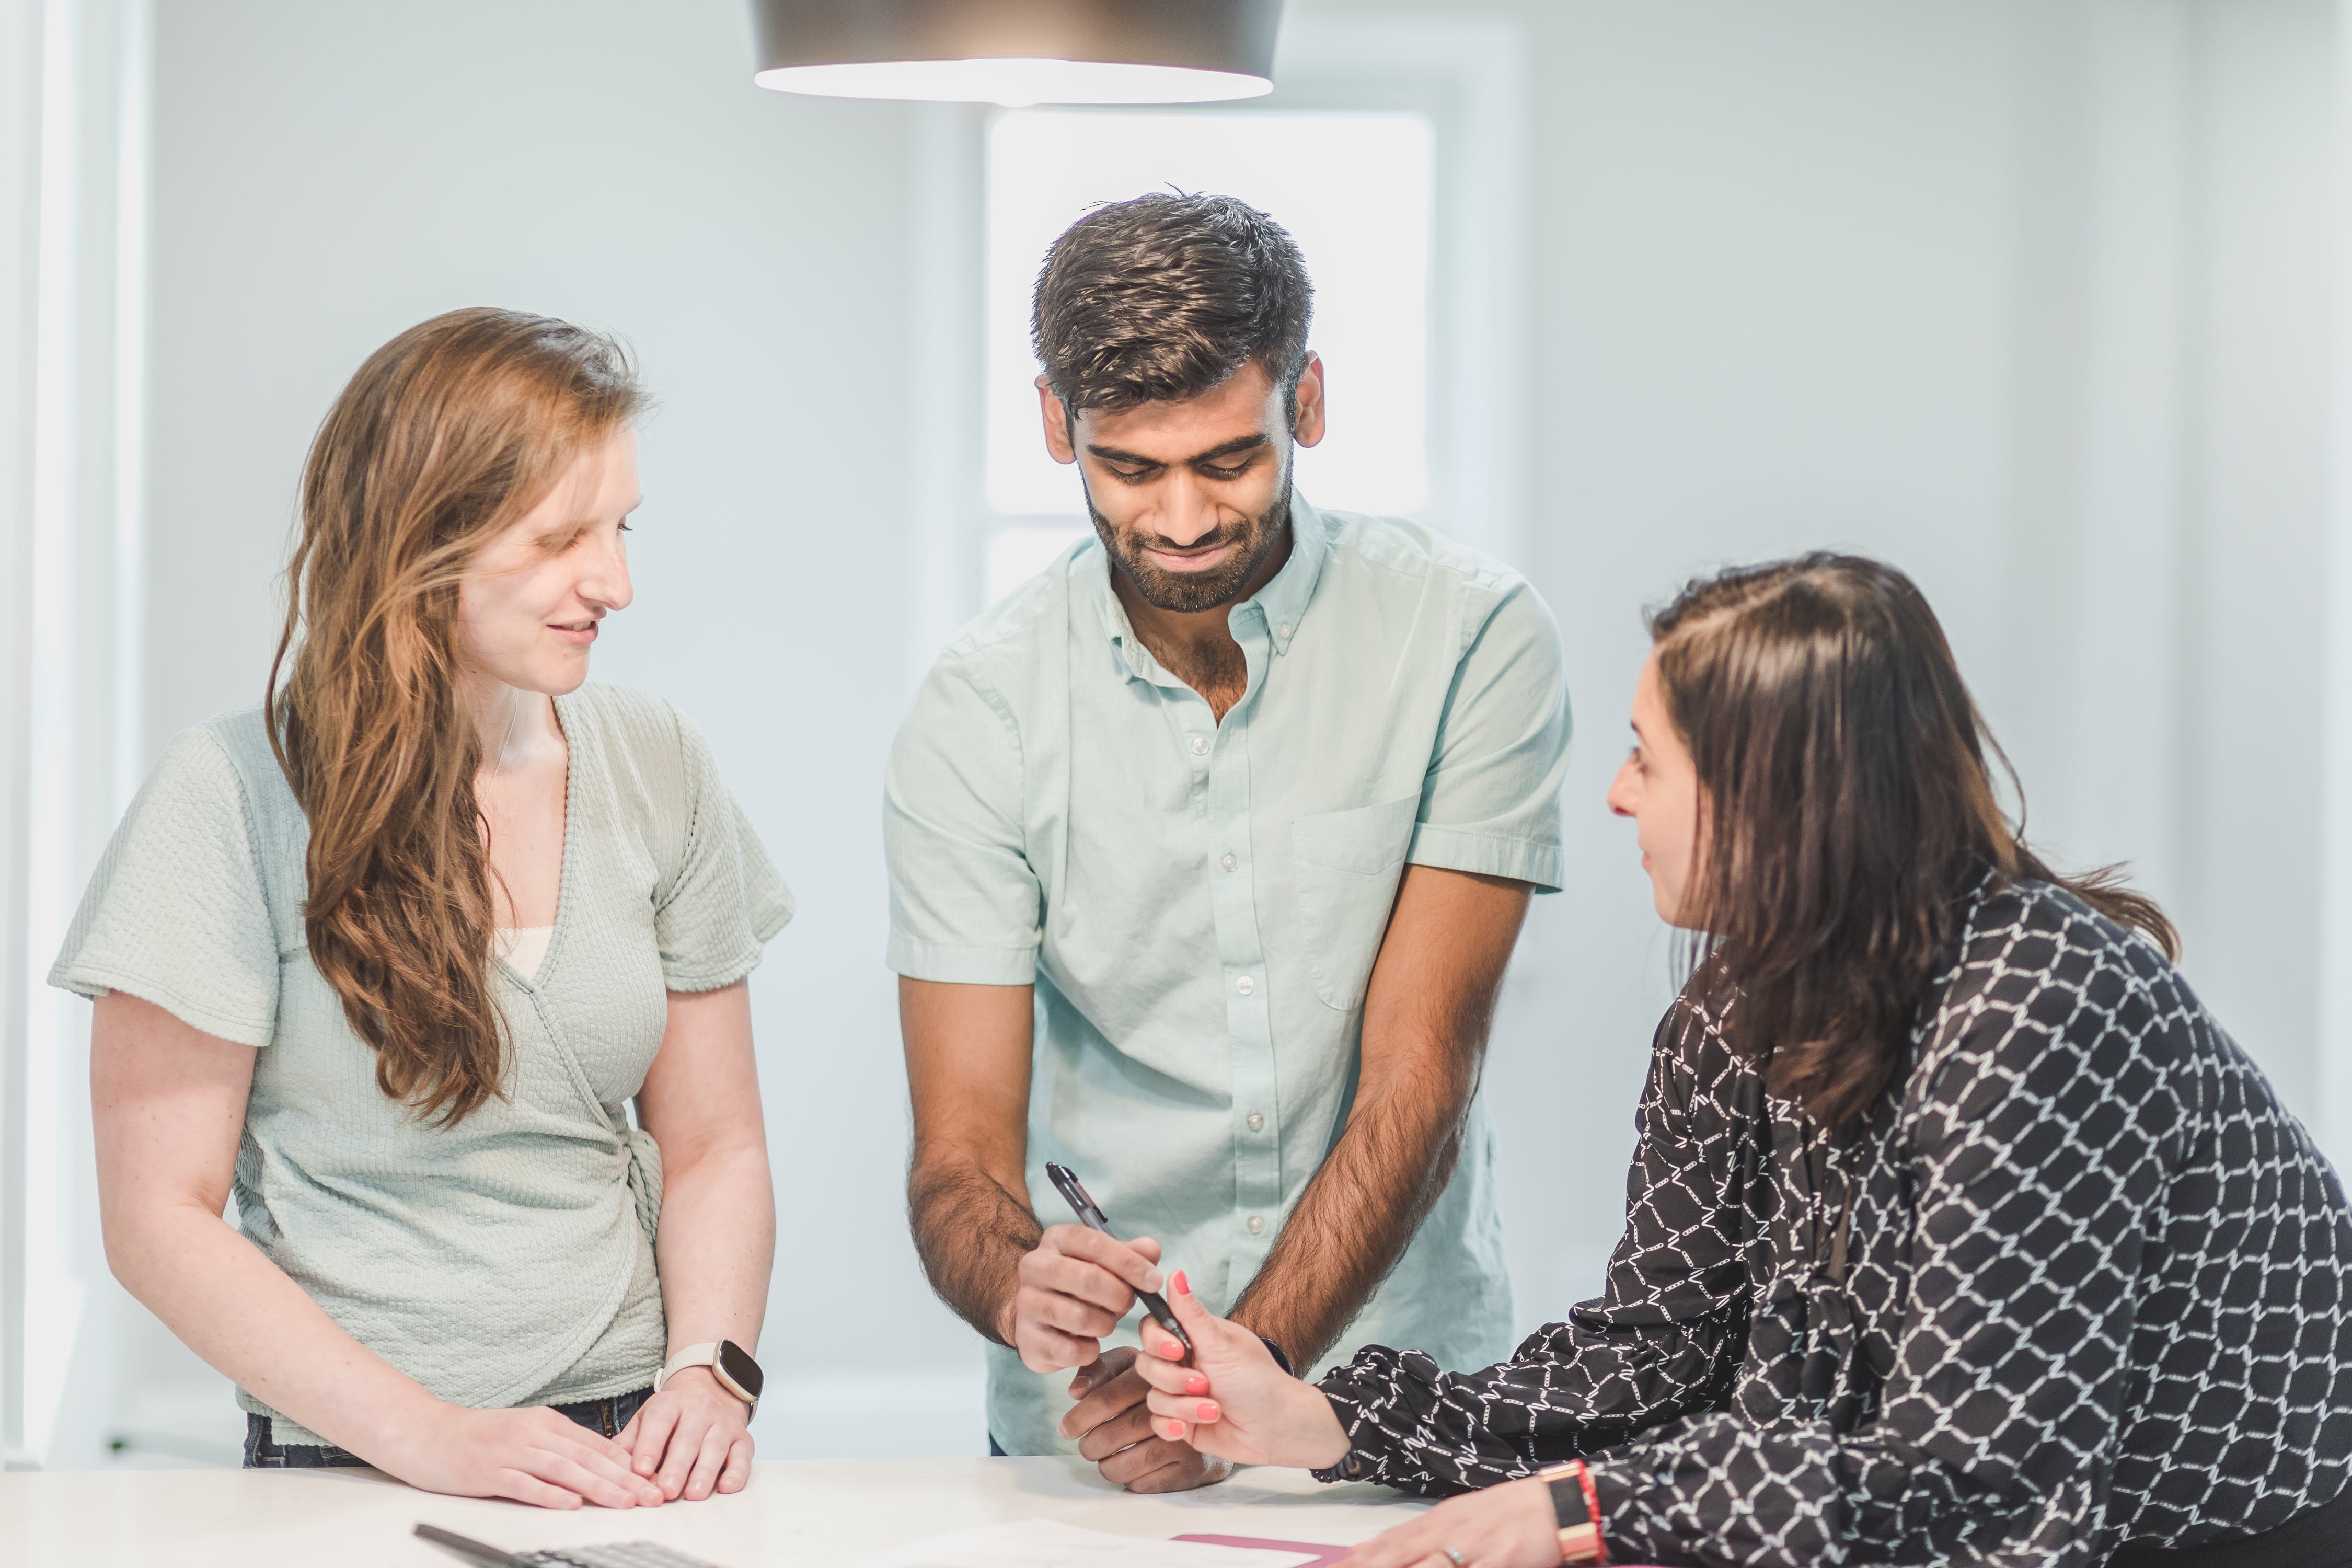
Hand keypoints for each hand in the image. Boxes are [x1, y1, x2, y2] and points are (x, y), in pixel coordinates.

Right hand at [376, 1402, 666, 1509]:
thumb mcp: (522, 1433)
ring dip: (598, 1487)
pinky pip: (524, 1483)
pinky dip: (550, 1494)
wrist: (424, 1432)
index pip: (594, 1444)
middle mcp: (531, 1433)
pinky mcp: (487, 1471)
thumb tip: (596, 1464)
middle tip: (650, 1495)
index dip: (627, 1464)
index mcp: (544, 1422)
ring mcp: (509, 1451)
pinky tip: (571, 1503)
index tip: (652, 1480)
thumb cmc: (474, 1436)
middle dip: (623, 1479)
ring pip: (564, 1469)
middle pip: (587, 1458)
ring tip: (624, 1501)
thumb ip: (556, 1446)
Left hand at [617, 1365, 753, 1500]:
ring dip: (704, 1471)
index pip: (659, 1421)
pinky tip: (726, 1487)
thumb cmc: (670, 1419)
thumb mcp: (646, 1420)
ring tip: (693, 1494)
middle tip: (666, 1491)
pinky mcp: (743, 1438)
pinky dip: (737, 1472)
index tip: (640, 1470)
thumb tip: (608, 1463)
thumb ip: (629, 1441)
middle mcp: (699, 1409)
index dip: (650, 1446)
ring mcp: (723, 1423)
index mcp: (670, 1404)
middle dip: (677, 1466)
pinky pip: (742, 1455)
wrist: (709, 1395)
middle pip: (688, 1437)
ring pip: (715, 1446)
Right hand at [1001, 1225, 1164, 1374]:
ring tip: (1107, 1322)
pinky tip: (1091, 1343)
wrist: (1039, 1313)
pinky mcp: (1026, 1338)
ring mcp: (1026, 1302)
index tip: (1154, 1282)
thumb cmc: (1081, 1284)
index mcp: (1057, 1239)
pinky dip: (1090, 1350)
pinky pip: (1069, 1350)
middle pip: (1086, 1279)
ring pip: (1079, 1317)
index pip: (1094, 1243)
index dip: (1129, 1263)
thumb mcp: (1107, 1262)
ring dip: (1105, 1324)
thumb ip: (1132, 1254)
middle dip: (1119, 1296)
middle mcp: (1035, 1266)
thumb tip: (1151, 1249)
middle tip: (1128, 1304)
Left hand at [1062, 1347, 1231, 1493]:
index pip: (1106, 1399)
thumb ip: (1100, 1370)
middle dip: (1089, 1446)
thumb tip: (1075, 1391)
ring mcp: (1183, 1441)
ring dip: (1106, 1465)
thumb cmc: (1157, 1390)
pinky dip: (1129, 1480)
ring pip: (1123, 1465)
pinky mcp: (1190, 1469)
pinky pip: (1142, 1484)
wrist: (1215, 1415)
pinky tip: (1133, 1467)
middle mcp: (1171, 1407)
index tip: (1065, 1429)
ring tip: (1107, 1458)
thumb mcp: (1131, 1367)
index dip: (1080, 1417)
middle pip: (1110, 1436)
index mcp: (1153, 1376)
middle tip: (1086, 1447)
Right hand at [1130, 1271, 1350, 1469]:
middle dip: (1174, 1379)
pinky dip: (1172, 1425)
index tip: (1178, 1350)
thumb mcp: (1221, 1345)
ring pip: (1153, 1396)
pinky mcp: (1182, 1421)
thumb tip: (1175, 1273)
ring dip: (1183, 1406)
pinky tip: (1188, 1427)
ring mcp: (1181, 1394)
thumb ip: (1191, 1313)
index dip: (1157, 1342)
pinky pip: (1157, 1423)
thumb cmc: (1257, 1381)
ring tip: (1214, 1409)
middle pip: (1147, 1364)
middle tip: (1205, 1384)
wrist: (1277, 1428)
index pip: (1152, 1329)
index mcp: (1193, 1338)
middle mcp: (1184, 1363)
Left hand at [1335, 1475, 1559, 1567]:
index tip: (1332, 1566)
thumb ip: (1424, 1534)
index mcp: (1438, 1520)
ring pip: (1428, 1566)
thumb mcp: (1462, 1516)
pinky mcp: (1498, 1563)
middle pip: (1397, 1556)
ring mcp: (1472, 1550)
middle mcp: (1449, 1533)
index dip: (1358, 1558)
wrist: (1558, 1505)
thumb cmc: (1509, 1514)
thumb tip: (1383, 1548)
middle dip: (1367, 1566)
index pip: (1389, 1542)